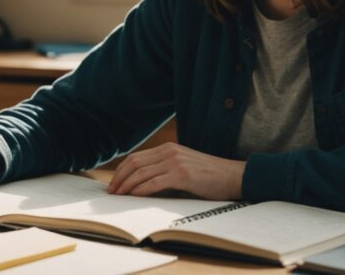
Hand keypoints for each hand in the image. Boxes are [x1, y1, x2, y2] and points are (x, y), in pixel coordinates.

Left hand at [106, 142, 244, 199]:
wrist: (232, 176)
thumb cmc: (208, 176)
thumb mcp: (183, 167)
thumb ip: (164, 170)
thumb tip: (141, 185)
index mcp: (168, 149)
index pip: (137, 157)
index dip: (121, 170)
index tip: (114, 183)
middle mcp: (169, 152)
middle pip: (134, 163)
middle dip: (119, 178)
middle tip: (111, 192)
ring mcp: (175, 162)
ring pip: (141, 173)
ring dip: (127, 185)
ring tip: (119, 196)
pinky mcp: (182, 175)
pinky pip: (154, 182)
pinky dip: (141, 189)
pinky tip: (134, 196)